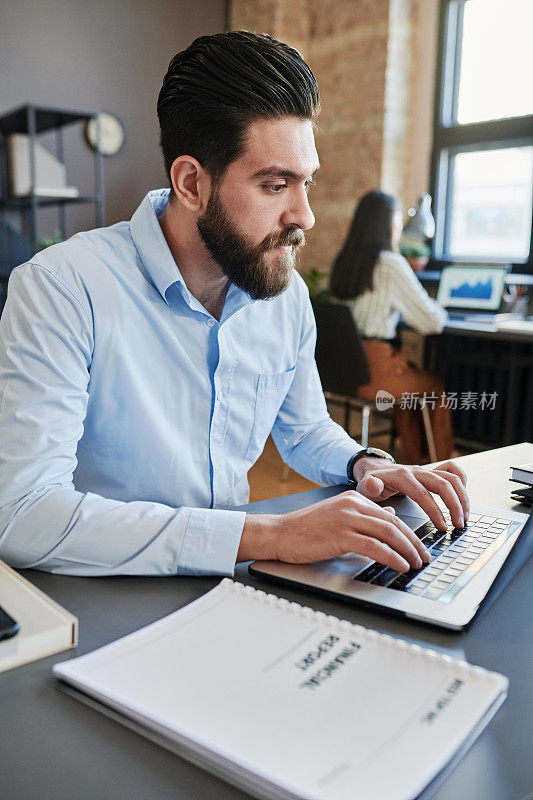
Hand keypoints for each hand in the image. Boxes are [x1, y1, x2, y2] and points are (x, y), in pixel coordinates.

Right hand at [237, 491, 430, 572]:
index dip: (409, 533)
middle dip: (413, 543)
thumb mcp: (338, 516)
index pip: (390, 516)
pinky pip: (374, 546)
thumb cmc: (305, 529)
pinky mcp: (340, 535)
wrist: (279, 533)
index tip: (419, 548)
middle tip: (425, 557)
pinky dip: (391, 557)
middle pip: (393, 523)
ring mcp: (346, 518)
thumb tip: (389, 516)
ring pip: (387, 533)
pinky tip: (400, 566)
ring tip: (416, 564)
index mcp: (353, 499)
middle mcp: (352, 505)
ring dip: (407, 550)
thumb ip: (364, 516)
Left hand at [352, 457, 469, 530]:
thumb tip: (373, 485)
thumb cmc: (371, 483)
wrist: (375, 470)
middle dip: (455, 505)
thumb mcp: (364, 487)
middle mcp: (417, 471)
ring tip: (464, 517)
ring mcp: (427, 471)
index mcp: (402, 477)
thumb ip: (369, 487)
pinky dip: (463, 482)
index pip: (423, 494)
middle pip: (444, 484)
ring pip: (453, 478)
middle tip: (459, 525)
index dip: (435, 511)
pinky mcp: (433, 472)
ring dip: (462, 497)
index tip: (442, 527)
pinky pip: (454, 470)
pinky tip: (463, 499)